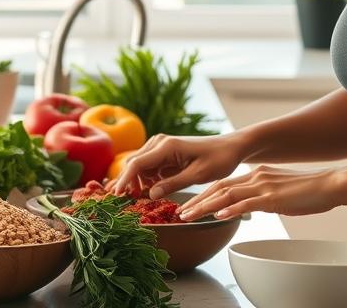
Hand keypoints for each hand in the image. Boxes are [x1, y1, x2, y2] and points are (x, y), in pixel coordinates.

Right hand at [107, 132, 244, 199]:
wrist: (230, 147)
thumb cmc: (218, 159)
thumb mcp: (198, 175)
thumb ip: (173, 184)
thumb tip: (150, 195)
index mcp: (166, 147)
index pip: (137, 164)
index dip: (124, 180)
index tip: (116, 195)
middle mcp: (159, 143)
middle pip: (134, 164)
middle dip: (128, 182)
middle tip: (124, 202)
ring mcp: (160, 147)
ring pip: (139, 166)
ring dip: (138, 182)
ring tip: (139, 198)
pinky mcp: (164, 153)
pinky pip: (149, 167)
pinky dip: (147, 179)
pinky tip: (151, 190)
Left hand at [177, 165, 346, 220]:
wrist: (331, 185)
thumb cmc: (309, 192)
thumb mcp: (279, 192)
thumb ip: (262, 196)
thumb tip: (249, 206)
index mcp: (256, 174)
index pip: (222, 184)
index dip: (203, 195)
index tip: (189, 205)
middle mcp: (255, 176)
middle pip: (218, 188)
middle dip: (196, 201)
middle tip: (179, 212)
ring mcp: (263, 186)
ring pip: (226, 195)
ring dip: (205, 206)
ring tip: (188, 216)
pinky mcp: (273, 197)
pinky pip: (247, 203)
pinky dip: (230, 209)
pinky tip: (217, 216)